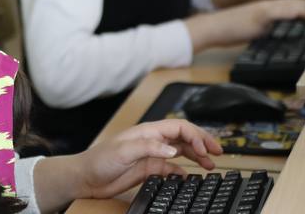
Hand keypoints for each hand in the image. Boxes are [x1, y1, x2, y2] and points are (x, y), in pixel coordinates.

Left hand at [69, 120, 224, 200]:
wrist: (86, 177)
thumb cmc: (100, 159)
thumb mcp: (124, 151)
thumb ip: (149, 148)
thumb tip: (173, 150)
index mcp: (149, 131)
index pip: (179, 128)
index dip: (195, 136)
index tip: (205, 150)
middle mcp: (153, 141)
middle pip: (184, 137)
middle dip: (203, 142)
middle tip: (218, 152)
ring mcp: (153, 155)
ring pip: (182, 152)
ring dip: (197, 156)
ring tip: (211, 164)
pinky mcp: (149, 169)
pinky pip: (172, 169)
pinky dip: (184, 171)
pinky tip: (191, 177)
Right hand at [186, 0, 304, 51]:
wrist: (213, 27)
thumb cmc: (227, 30)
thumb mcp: (249, 28)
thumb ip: (260, 27)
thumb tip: (267, 30)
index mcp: (263, 9)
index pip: (286, 7)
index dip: (301, 10)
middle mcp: (266, 5)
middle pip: (292, 3)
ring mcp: (264, 9)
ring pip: (290, 5)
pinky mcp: (261, 14)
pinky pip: (283, 12)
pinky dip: (296, 13)